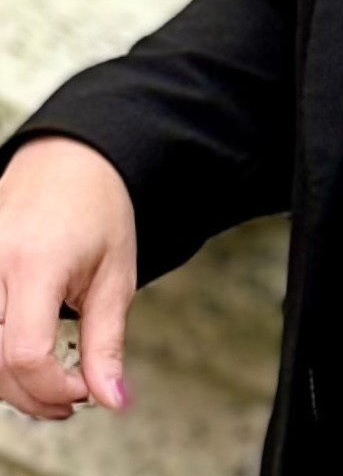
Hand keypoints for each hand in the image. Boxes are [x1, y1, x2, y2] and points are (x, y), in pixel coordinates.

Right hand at [0, 137, 136, 420]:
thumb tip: (113, 401)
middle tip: (72, 397)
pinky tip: (23, 361)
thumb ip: (107, 342)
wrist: (70, 159)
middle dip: (34, 395)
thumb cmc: (97, 209)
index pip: (25, 353)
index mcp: (35, 262)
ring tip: (50, 383)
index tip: (84, 390)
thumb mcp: (115, 274)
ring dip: (10, 383)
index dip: (54, 388)